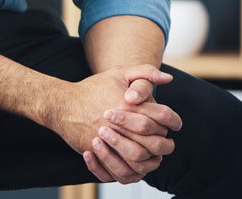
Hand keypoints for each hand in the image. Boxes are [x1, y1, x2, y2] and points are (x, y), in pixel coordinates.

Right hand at [46, 65, 178, 183]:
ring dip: (152, 159)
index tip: (176, 124)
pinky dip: (134, 169)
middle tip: (168, 142)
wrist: (65, 105)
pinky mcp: (100, 154)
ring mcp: (110, 141)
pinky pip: (122, 169)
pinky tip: (139, 162)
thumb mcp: (119, 72)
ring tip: (156, 155)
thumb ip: (146, 72)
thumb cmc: (94, 87)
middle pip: (155, 142)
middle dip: (166, 144)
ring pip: (141, 159)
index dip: (174, 121)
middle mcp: (122, 124)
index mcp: (130, 105)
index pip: (163, 116)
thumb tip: (169, 78)